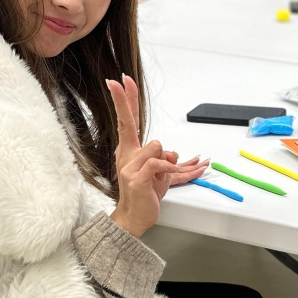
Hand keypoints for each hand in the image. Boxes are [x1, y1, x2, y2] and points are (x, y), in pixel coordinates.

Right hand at [107, 75, 206, 236]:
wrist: (136, 217)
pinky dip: (170, 170)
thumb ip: (170, 160)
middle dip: (125, 100)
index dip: (126, 102)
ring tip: (162, 177)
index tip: (120, 83)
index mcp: (131, 151)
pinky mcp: (136, 178)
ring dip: (167, 161)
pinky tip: (167, 178)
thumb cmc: (146, 194)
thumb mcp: (163, 174)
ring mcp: (129, 166)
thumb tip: (177, 154)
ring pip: (157, 146)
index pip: (128, 121)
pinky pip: (160, 163)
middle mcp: (127, 155)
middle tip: (121, 80)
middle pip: (128, 123)